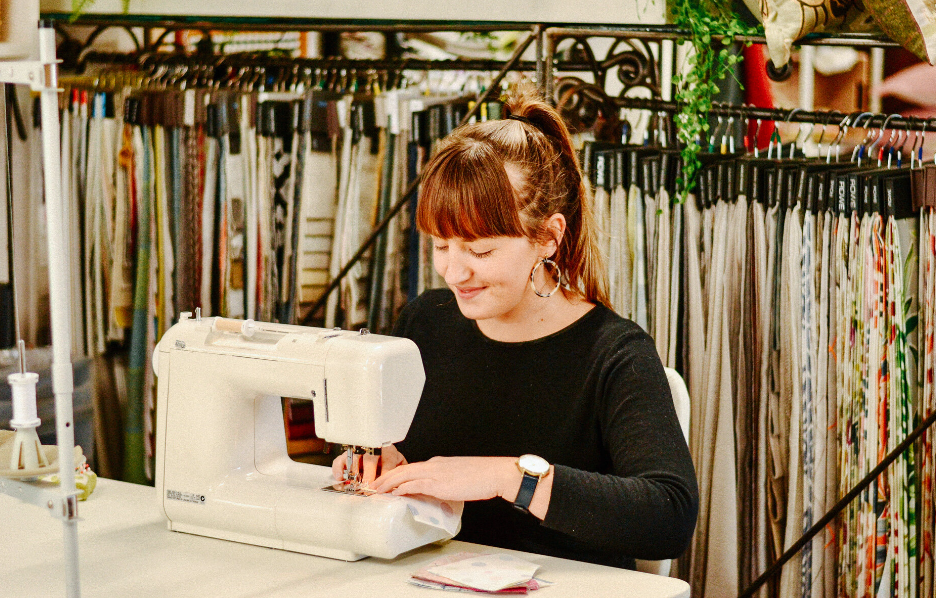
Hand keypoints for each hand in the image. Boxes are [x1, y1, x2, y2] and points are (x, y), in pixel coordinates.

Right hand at [331, 444, 407, 485]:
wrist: (377, 448)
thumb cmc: (388, 459)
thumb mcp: (398, 462)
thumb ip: (401, 472)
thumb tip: (404, 484)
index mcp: (387, 450)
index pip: (387, 460)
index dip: (386, 473)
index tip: (385, 486)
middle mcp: (372, 448)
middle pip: (370, 459)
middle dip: (369, 475)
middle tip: (368, 488)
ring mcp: (358, 451)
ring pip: (354, 459)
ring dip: (355, 473)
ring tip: (356, 485)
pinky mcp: (346, 455)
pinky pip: (340, 460)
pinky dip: (339, 469)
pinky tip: (341, 478)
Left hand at [369, 456, 518, 502]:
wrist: (495, 474)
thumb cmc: (483, 477)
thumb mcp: (460, 478)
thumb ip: (448, 484)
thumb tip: (442, 494)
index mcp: (439, 463)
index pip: (412, 468)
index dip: (397, 475)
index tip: (388, 482)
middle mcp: (434, 465)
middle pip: (403, 469)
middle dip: (386, 477)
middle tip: (374, 486)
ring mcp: (435, 473)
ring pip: (403, 475)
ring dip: (388, 483)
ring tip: (376, 490)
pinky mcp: (437, 483)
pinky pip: (413, 484)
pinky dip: (401, 488)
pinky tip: (393, 494)